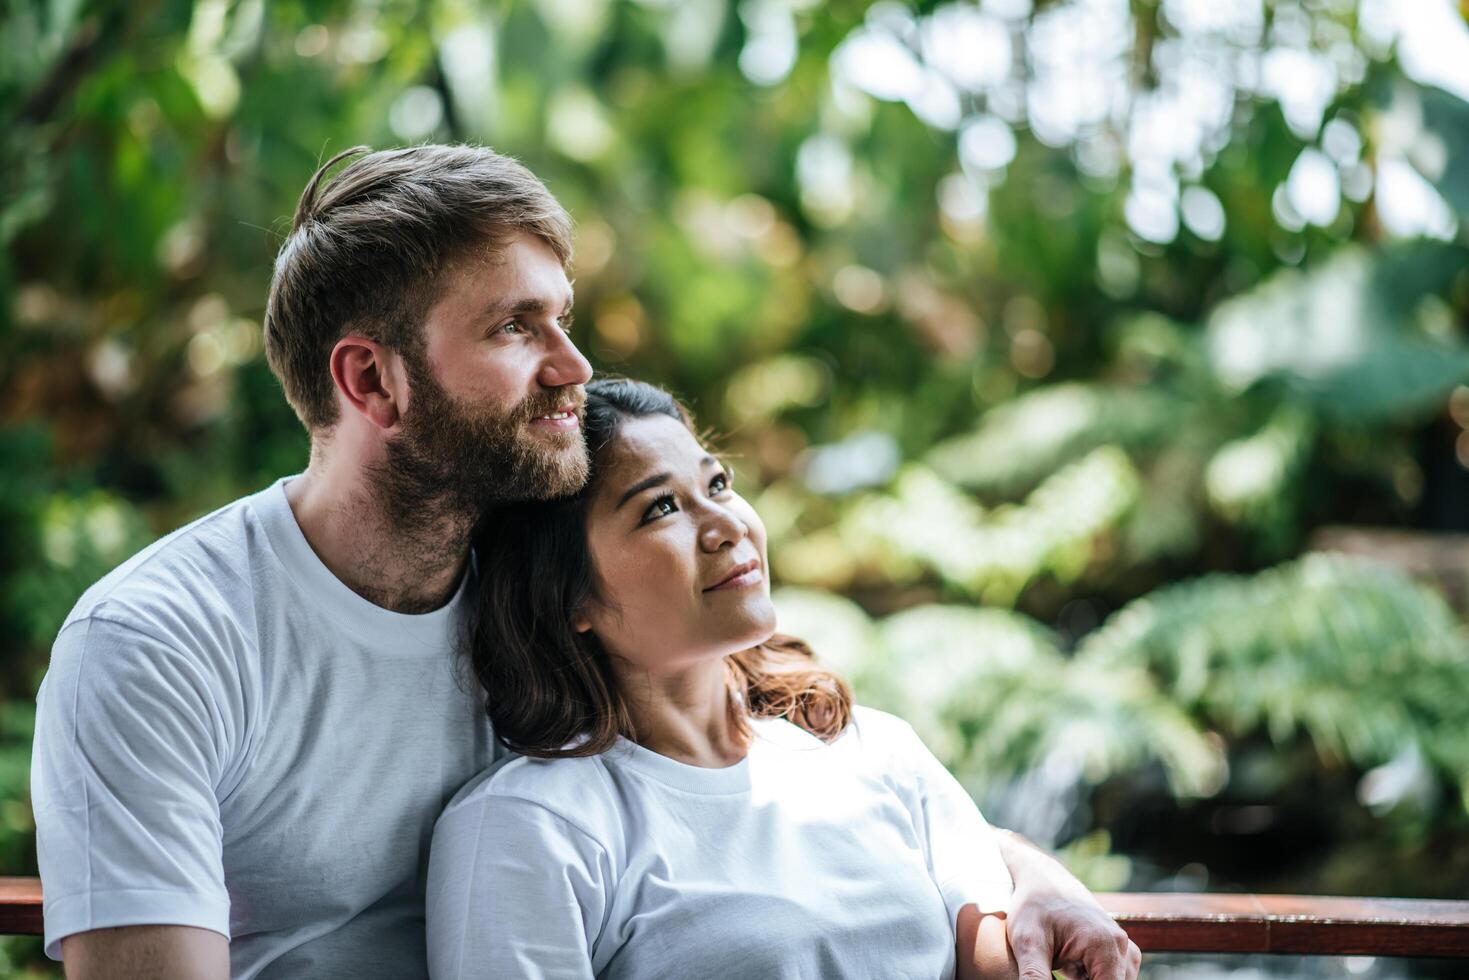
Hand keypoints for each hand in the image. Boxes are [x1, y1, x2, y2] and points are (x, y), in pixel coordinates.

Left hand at [996, 831, 1140, 979]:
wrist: (1040, 878)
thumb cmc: (1032, 907)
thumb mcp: (1027, 944)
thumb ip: (1035, 978)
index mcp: (1105, 945)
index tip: (1061, 976)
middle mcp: (1122, 947)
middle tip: (1058, 967)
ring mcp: (1123, 948)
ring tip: (1061, 964)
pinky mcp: (1117, 950)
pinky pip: (1110, 977)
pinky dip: (1090, 979)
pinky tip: (1066, 967)